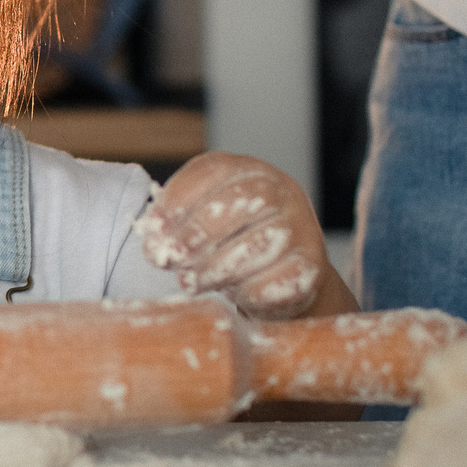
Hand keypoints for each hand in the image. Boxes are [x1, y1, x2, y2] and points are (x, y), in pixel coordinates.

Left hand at [140, 153, 350, 319]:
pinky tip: (232, 295)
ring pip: (262, 242)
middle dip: (199, 233)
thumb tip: (155, 240)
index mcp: (249, 170)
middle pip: (245, 201)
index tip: (154, 229)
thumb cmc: (232, 241)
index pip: (216, 170)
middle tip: (171, 258)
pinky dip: (248, 291)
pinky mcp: (311, 267)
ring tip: (190, 282)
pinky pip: (280, 279)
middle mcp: (282, 192)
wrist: (282, 275)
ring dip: (217, 267)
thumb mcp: (204, 220)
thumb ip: (178, 223)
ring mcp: (302, 228)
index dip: (181, 199)